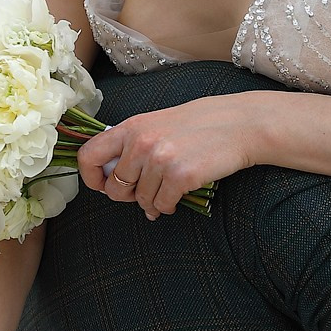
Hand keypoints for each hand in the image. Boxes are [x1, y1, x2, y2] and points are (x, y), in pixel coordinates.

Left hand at [77, 94, 255, 219]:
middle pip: (115, 187)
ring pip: (141, 199)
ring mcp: (160, 160)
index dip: (91, 177)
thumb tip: (111, 177)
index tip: (102, 186)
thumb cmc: (200, 124)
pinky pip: (162, 205)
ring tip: (166, 194)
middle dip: (127, 197)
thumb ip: (132, 144)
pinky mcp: (181, 176)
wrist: (240, 124)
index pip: (89, 156)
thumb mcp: (158, 123)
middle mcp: (141, 142)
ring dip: (152, 202)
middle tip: (142, 194)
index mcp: (131, 127)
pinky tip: (177, 199)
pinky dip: (168, 206)